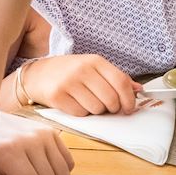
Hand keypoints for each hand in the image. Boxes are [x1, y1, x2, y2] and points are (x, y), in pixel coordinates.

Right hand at [24, 54, 142, 115]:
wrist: (37, 74)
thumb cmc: (69, 71)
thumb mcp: (93, 68)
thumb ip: (115, 78)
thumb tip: (138, 89)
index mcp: (95, 61)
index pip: (121, 82)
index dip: (129, 99)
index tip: (129, 108)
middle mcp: (82, 70)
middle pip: (111, 99)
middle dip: (113, 108)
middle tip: (108, 107)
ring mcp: (69, 82)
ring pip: (96, 109)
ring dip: (96, 110)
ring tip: (87, 101)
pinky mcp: (57, 96)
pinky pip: (80, 114)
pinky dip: (81, 113)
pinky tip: (75, 103)